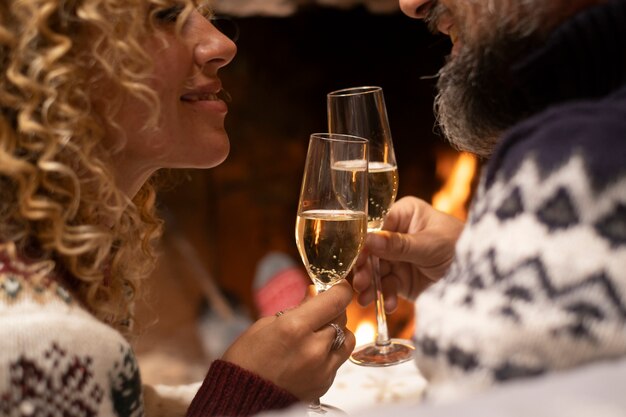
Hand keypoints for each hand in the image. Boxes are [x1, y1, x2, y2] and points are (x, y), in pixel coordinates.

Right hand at [221, 280, 355, 400]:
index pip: (336, 300)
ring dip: (336, 331)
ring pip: (347, 338)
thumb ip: (295, 310)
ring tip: (317, 334)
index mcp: (295, 327)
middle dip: (332, 310)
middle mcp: (314, 348)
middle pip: (342, 316)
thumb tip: (314, 295)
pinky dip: (330, 352)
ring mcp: (322, 368)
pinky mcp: (325, 383)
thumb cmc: (245, 361)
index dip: (340, 289)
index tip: (336, 287)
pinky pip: (338, 360)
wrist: (241, 400)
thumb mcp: (264, 325)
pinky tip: (310, 354)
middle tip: (317, 311)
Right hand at [352, 196, 463, 312]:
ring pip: (376, 271)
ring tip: (366, 300)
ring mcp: (398, 258)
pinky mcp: (402, 280)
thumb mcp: (430, 244)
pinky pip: (387, 287)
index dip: (364, 243)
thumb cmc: (461, 246)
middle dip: (365, 268)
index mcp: (404, 214)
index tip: (356, 259)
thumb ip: (399, 244)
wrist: (483, 276)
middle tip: (359, 283)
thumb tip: (369, 240)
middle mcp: (397, 234)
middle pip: (371, 251)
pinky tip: (389, 305)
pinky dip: (385, 297)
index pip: (376, 226)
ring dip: (371, 286)